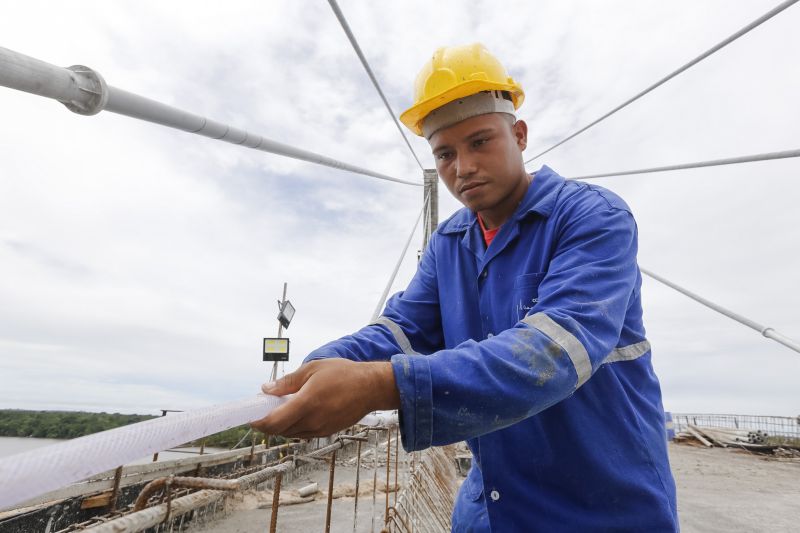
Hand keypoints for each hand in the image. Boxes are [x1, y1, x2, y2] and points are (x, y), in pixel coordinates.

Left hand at [250, 359, 399, 437]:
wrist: (371, 387)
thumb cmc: (343, 374)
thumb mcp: (312, 369)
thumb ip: (287, 382)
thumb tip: (266, 389)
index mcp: (306, 403)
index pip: (274, 422)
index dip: (259, 422)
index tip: (251, 416)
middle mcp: (312, 420)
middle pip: (280, 431)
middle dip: (268, 422)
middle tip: (265, 408)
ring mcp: (321, 429)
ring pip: (291, 433)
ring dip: (282, 425)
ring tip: (282, 408)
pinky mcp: (327, 432)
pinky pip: (304, 433)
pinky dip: (295, 426)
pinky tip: (298, 412)